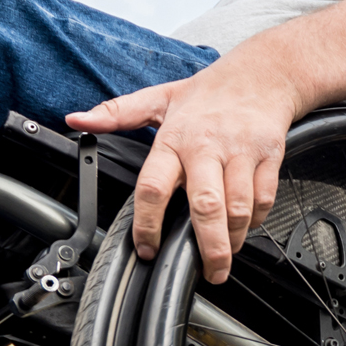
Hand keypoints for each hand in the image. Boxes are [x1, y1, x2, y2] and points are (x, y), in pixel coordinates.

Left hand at [66, 47, 304, 282]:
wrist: (263, 73)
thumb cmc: (209, 92)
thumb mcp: (158, 98)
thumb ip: (116, 113)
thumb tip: (77, 120)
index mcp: (175, 138)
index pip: (153, 187)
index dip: (147, 225)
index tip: (147, 249)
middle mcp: (207, 147)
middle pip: (206, 207)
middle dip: (209, 247)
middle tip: (209, 272)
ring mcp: (240, 152)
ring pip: (238, 208)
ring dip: (234, 239)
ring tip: (227, 253)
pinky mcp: (269, 156)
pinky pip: (263, 199)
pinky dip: (256, 219)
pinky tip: (246, 225)